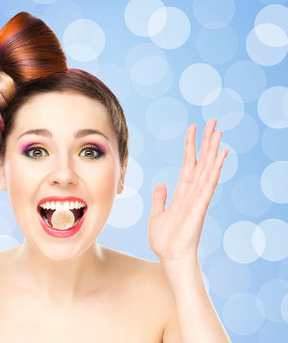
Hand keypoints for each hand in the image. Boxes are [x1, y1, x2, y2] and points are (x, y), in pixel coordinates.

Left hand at [147, 119, 227, 263]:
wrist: (170, 256)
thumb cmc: (165, 239)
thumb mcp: (158, 213)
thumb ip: (160, 198)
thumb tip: (161, 184)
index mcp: (182, 192)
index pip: (188, 163)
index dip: (190, 146)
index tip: (193, 128)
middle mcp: (192, 192)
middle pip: (201, 161)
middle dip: (206, 141)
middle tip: (213, 122)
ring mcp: (197, 198)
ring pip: (207, 169)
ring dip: (213, 151)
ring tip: (219, 132)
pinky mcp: (199, 207)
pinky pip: (208, 185)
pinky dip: (214, 171)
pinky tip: (221, 157)